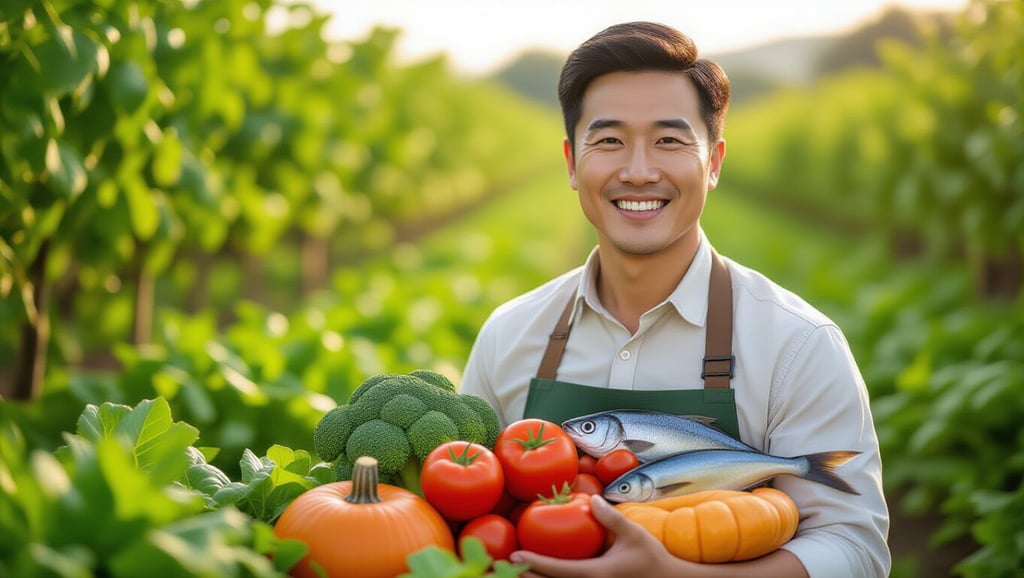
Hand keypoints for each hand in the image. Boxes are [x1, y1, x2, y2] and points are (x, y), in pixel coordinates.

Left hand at [510, 494, 683, 577]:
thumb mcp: (633, 534)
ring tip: (515, 574)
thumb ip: (610, 517)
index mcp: (596, 575)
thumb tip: (590, 498)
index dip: (534, 564)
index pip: (558, 570)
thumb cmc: (653, 558)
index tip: (514, 557)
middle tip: (501, 568)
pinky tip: (540, 576)